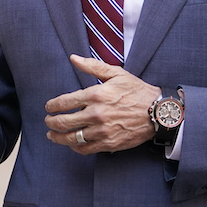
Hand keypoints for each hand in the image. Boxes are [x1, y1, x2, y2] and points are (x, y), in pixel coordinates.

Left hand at [43, 55, 160, 153]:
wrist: (157, 112)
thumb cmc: (137, 91)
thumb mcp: (116, 73)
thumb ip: (92, 66)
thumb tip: (73, 58)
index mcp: (96, 95)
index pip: (64, 102)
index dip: (52, 106)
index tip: (49, 107)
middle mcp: (96, 114)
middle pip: (64, 122)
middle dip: (51, 122)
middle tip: (48, 121)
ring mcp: (102, 131)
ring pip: (72, 138)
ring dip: (58, 137)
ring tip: (52, 135)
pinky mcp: (109, 143)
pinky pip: (85, 149)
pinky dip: (75, 147)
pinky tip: (72, 143)